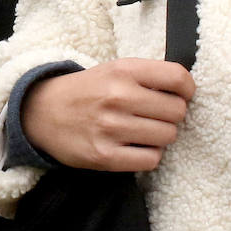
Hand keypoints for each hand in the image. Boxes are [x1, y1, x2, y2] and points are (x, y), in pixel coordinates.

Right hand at [22, 59, 195, 170]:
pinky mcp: (104, 156)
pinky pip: (150, 160)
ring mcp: (111, 128)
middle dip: (173, 115)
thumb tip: (187, 91)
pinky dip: (149, 155)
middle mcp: (118, 97)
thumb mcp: (114, 69)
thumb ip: (148, 76)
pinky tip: (136, 147)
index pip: (177, 77)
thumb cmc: (88, 91)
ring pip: (167, 137)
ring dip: (161, 136)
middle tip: (157, 115)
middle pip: (177, 111)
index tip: (183, 95)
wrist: (42, 112)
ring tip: (144, 130)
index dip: (188, 89)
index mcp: (124, 70)